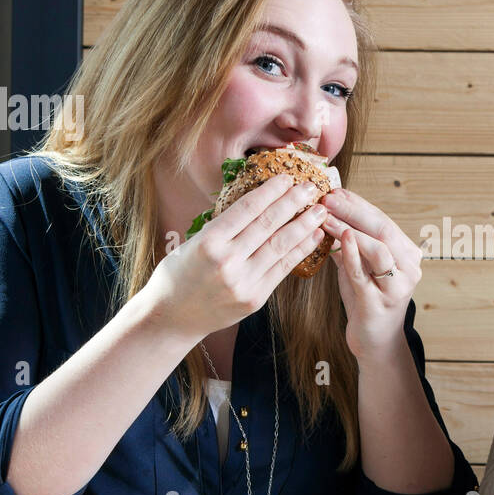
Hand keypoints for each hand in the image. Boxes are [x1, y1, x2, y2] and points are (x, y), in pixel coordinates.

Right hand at [142, 174, 327, 340]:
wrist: (173, 316)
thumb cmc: (179, 274)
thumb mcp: (193, 243)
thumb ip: (223, 227)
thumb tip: (259, 202)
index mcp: (208, 242)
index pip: (247, 209)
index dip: (270, 191)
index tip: (286, 177)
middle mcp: (227, 261)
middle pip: (268, 224)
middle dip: (293, 203)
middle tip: (311, 187)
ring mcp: (243, 282)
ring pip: (280, 246)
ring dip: (304, 225)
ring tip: (320, 210)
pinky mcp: (255, 298)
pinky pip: (283, 268)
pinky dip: (300, 250)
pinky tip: (313, 236)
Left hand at [319, 188, 422, 358]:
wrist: (375, 342)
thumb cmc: (366, 301)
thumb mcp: (359, 267)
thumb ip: (350, 244)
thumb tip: (328, 212)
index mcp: (407, 254)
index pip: (383, 221)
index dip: (359, 204)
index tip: (336, 190)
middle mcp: (409, 268)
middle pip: (383, 229)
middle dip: (354, 211)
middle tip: (329, 198)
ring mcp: (397, 286)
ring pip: (378, 248)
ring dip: (350, 228)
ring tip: (326, 215)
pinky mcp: (380, 303)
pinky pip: (364, 274)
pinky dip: (352, 253)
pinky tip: (338, 238)